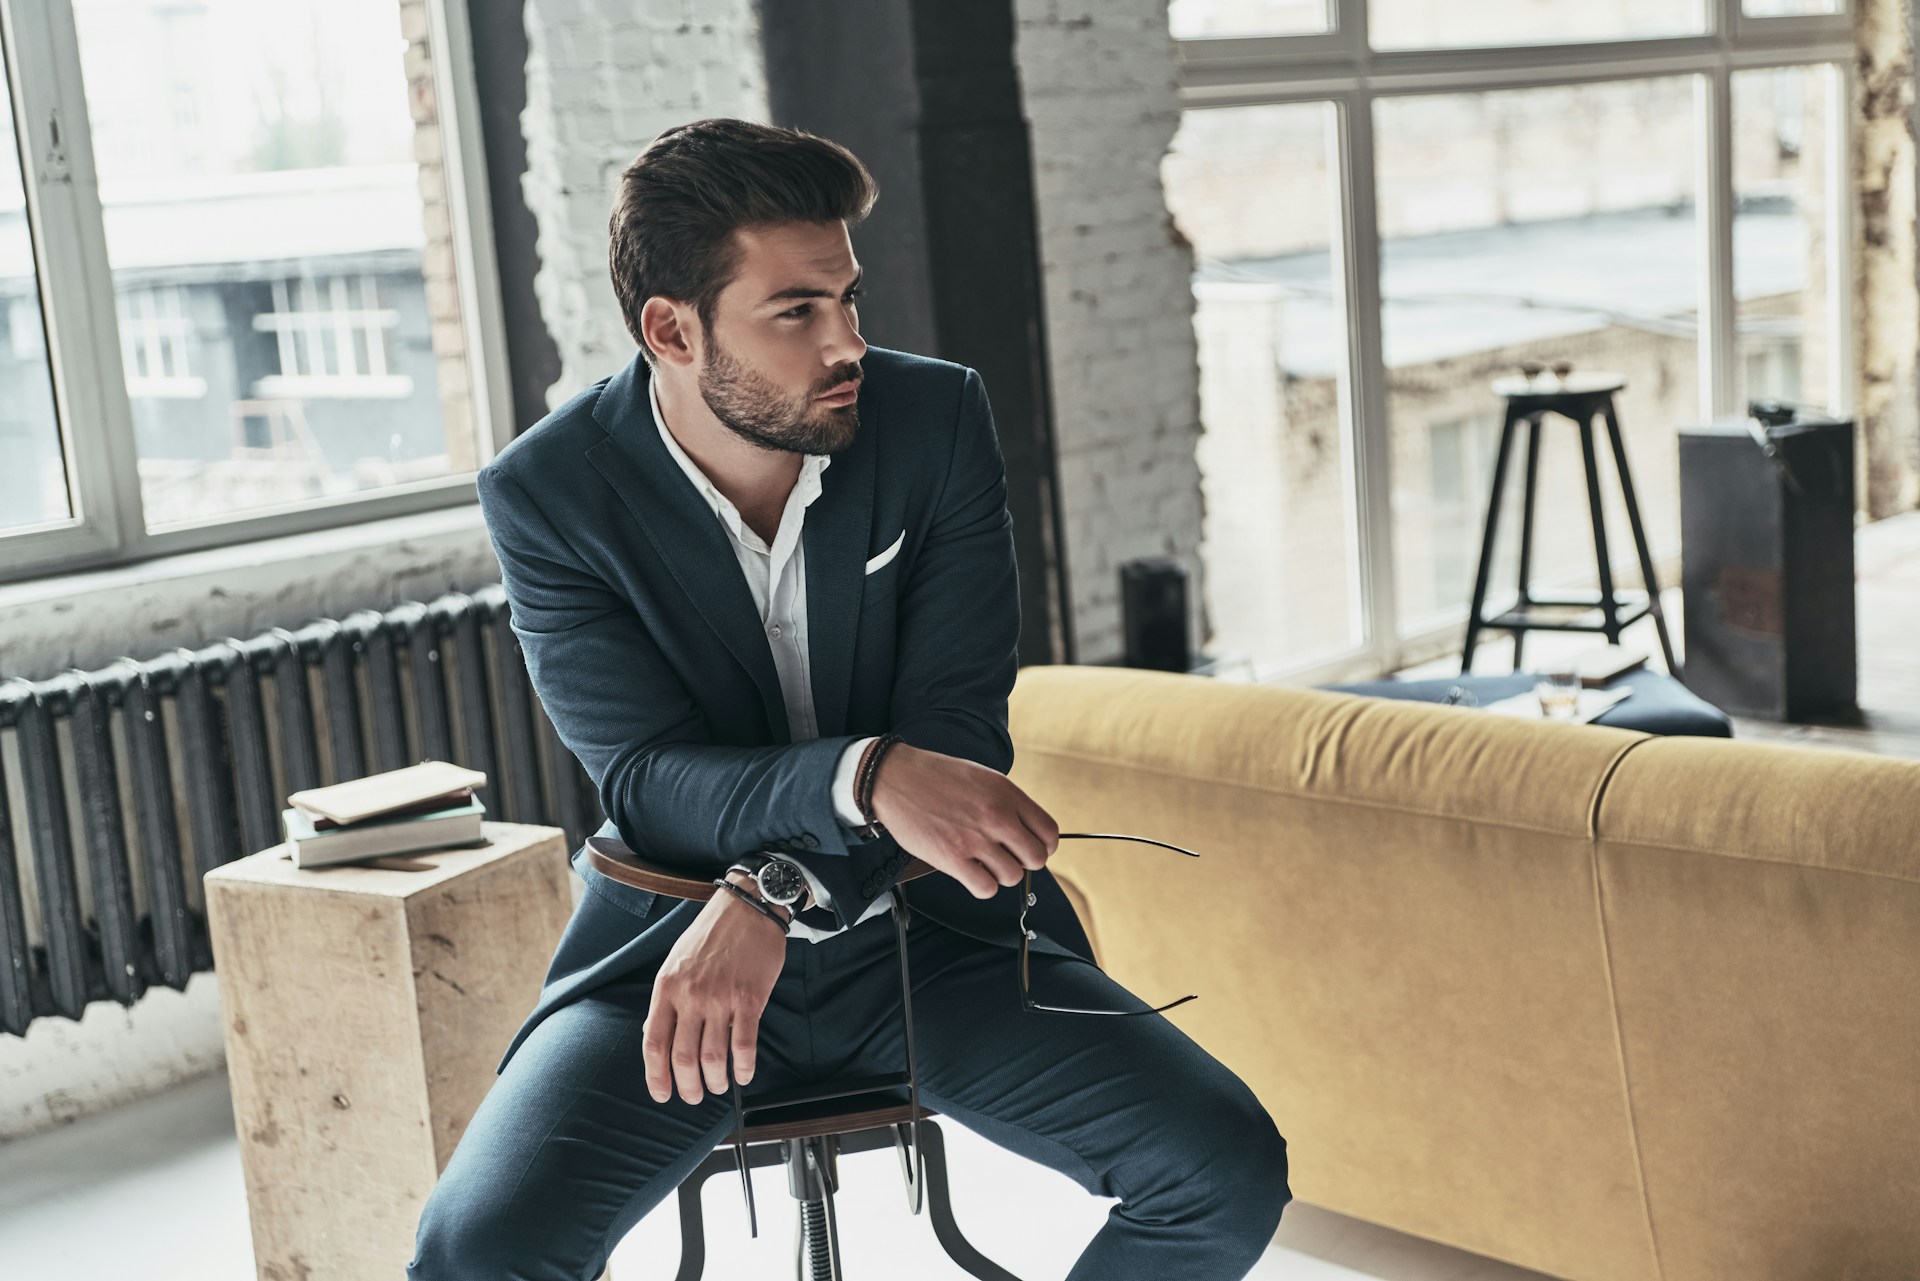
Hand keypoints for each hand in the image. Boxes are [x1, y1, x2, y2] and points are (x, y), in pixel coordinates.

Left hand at [642, 873, 786, 1105]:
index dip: (656, 1076)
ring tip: (720, 1086)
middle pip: (683, 1058)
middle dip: (688, 1087)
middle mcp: (690, 996)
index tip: (662, 1094)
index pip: (653, 1044)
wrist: (747, 908)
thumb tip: (653, 1036)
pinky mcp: (749, 999)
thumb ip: (666, 1000)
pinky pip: (745, 1044)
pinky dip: (744, 1066)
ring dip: (716, 1081)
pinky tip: (744, 1074)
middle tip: (694, 1097)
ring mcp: (720, 998)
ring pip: (713, 1057)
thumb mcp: (675, 962)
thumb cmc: (710, 935)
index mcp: (666, 988)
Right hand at [868, 744, 1059, 898]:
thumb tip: (1026, 832)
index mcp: (1007, 794)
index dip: (1043, 846)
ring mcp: (975, 839)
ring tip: (983, 863)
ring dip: (1000, 874)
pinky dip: (982, 886)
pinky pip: (986, 888)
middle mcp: (996, 816)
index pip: (1049, 832)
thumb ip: (1008, 803)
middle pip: (1036, 858)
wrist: (896, 778)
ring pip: (1012, 877)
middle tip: (1006, 858)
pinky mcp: (952, 858)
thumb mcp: (983, 778)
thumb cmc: (936, 777)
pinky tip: (971, 873)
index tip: (1030, 848)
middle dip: (1023, 862)